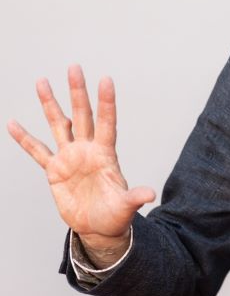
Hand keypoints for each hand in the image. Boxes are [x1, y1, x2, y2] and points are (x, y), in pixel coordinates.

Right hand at [8, 66, 154, 266]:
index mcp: (106, 154)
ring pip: (58, 125)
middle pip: (82, 115)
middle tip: (74, 67)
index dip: (106, 103)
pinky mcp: (54, 170)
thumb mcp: (126, 207)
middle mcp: (88, 150)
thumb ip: (134, 197)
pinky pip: (37, 151)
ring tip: (42, 81)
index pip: (107, 123)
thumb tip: (150, 194)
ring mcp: (70, 158)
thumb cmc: (116, 215)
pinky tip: (13, 123)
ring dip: (50, 104)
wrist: (99, 227)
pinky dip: (24, 138)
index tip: (106, 80)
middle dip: (78, 92)